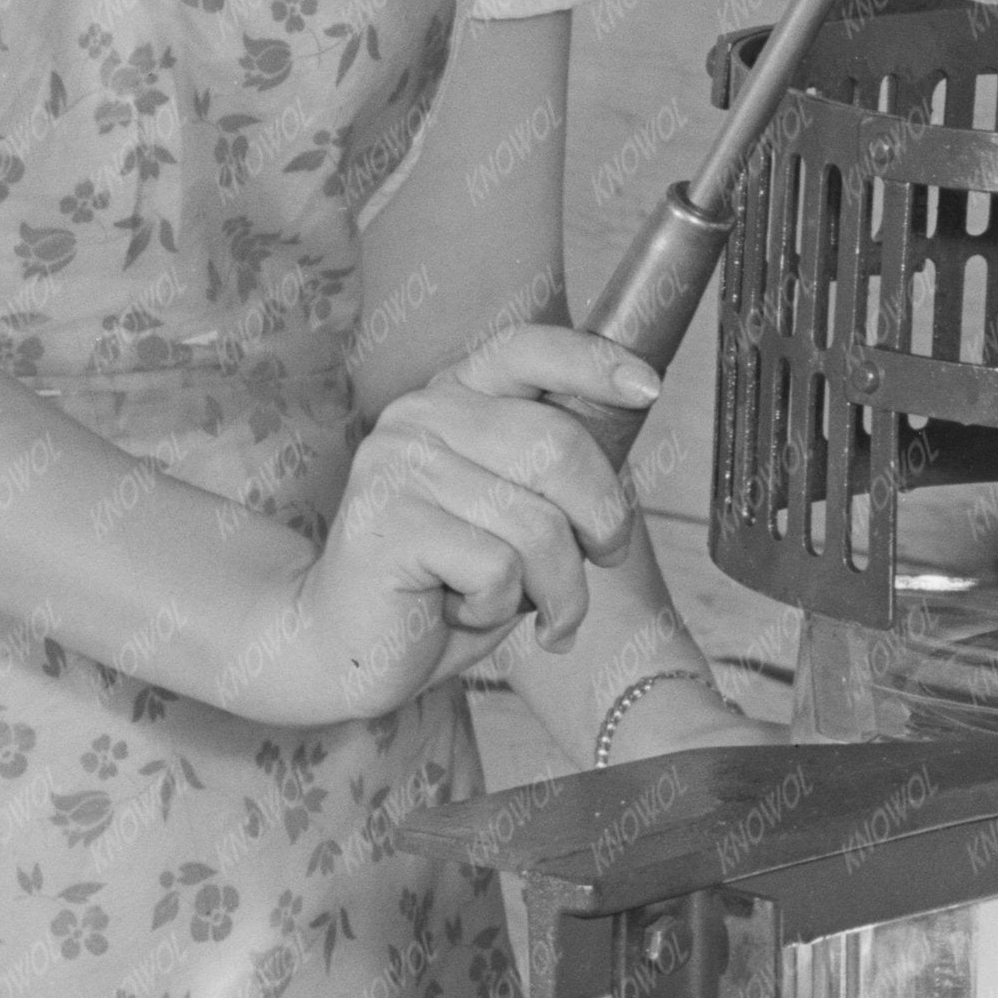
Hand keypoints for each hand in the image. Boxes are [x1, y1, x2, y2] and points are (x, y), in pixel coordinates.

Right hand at [236, 322, 657, 723]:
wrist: (350, 648)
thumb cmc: (445, 582)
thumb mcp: (514, 513)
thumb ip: (554, 474)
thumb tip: (628, 440)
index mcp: (455, 397)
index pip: (527, 348)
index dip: (593, 362)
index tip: (647, 387)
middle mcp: (421, 417)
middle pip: (558, 447)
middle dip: (603, 521)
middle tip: (601, 561)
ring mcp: (399, 465)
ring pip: (539, 525)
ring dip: (558, 588)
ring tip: (532, 608)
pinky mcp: (389, 522)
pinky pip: (500, 568)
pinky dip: (500, 608)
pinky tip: (460, 610)